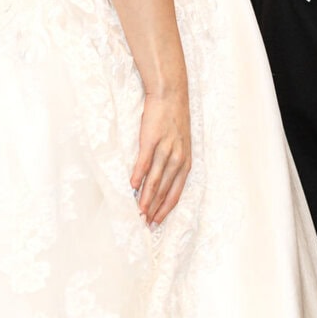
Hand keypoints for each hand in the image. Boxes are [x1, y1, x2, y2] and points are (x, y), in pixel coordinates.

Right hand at [131, 89, 190, 226]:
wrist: (170, 94)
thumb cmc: (173, 120)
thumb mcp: (180, 145)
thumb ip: (172, 163)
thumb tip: (160, 183)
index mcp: (185, 162)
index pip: (175, 192)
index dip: (165, 209)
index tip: (156, 223)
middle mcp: (177, 158)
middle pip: (164, 190)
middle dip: (154, 208)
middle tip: (144, 223)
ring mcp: (165, 148)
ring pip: (155, 179)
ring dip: (146, 197)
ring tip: (138, 211)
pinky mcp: (152, 139)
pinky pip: (144, 161)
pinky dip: (138, 175)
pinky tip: (132, 186)